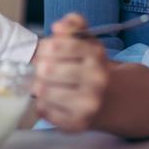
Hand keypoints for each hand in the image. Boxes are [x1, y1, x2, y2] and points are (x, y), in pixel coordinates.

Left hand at [32, 13, 110, 131]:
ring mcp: (89, 103)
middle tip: (41, 68)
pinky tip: (50, 100)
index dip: (44, 47)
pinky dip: (42, 105)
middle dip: (39, 67)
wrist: (110, 98)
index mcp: (96, 54)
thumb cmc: (88, 65)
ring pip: (44, 91)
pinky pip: (46, 111)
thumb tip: (58, 26)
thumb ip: (73, 24)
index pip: (56, 46)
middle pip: (47, 69)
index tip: (46, 50)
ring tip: (44, 83)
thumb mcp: (86, 39)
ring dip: (38, 86)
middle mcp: (96, 79)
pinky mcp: (78, 123)